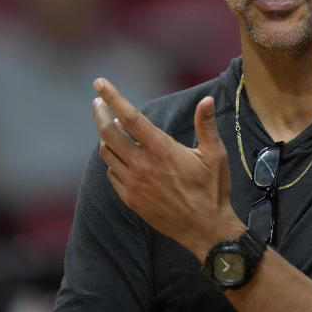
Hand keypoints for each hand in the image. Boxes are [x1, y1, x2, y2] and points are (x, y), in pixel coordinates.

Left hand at [92, 77, 243, 259]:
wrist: (204, 228)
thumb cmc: (213, 189)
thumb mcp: (215, 155)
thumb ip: (206, 125)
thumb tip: (206, 100)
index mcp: (162, 150)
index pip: (131, 117)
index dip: (113, 97)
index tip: (100, 83)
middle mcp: (142, 165)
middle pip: (109, 133)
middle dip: (99, 114)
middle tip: (96, 102)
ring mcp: (133, 184)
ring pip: (107, 153)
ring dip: (106, 137)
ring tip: (113, 128)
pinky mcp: (130, 198)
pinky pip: (112, 173)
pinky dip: (113, 160)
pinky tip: (123, 157)